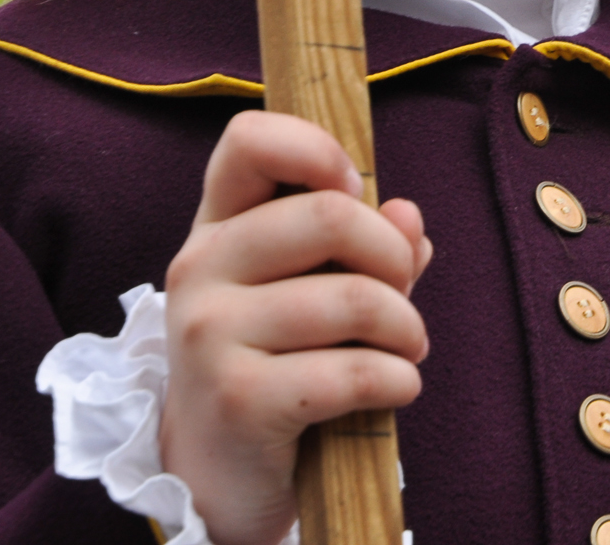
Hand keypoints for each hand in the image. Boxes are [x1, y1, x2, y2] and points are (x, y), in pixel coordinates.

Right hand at [161, 110, 432, 544]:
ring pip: (356, 299)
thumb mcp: (311, 289)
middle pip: (331, 215)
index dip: (318, 151)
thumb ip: (365, 244)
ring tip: (405, 352)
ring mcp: (210, 335)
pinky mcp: (237, 400)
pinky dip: (398, 382)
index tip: (353, 194)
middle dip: (395, 260)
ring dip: (407, 331)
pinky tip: (394, 389)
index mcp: (217, 225)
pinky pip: (353, 373)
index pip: (249, 139)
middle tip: (403, 299)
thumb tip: (409, 217)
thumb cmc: (278, 360)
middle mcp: (200, 268)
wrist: (217, 471)